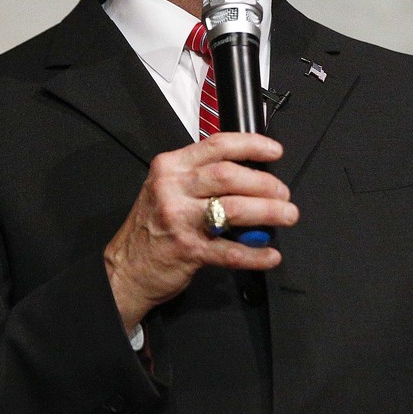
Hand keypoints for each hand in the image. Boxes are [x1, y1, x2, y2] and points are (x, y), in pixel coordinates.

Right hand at [104, 132, 298, 332]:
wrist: (125, 268)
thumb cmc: (151, 228)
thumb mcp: (167, 189)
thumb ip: (200, 177)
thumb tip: (250, 176)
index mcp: (170, 167)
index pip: (217, 145)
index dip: (252, 145)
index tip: (275, 151)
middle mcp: (172, 188)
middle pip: (229, 175)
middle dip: (265, 184)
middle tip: (283, 194)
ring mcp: (179, 219)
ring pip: (234, 208)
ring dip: (268, 212)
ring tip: (286, 215)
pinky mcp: (188, 250)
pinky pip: (230, 250)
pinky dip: (255, 253)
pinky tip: (269, 254)